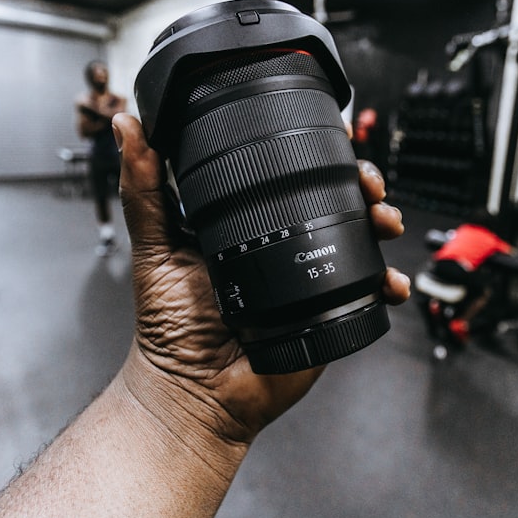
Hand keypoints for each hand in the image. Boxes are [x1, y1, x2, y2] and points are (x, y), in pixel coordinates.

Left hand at [111, 113, 408, 451]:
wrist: (194, 392)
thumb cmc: (168, 327)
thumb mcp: (152, 247)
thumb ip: (143, 189)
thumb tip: (129, 126)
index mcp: (245, 223)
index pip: (287, 177)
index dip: (314, 155)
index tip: (335, 138)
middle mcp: (281, 244)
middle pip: (333, 201)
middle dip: (360, 183)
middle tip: (365, 181)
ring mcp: (308, 278)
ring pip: (357, 239)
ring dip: (380, 221)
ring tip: (382, 219)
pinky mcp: (327, 313)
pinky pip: (366, 292)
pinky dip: (387, 282)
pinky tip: (388, 279)